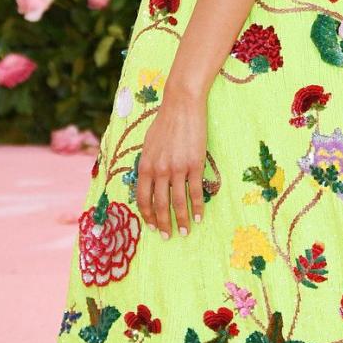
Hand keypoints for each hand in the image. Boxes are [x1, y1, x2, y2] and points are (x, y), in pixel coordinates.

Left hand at [135, 88, 206, 237]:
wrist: (182, 105)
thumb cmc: (165, 122)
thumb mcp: (149, 145)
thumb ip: (148, 164)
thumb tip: (149, 180)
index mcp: (145, 166)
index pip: (143, 198)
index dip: (147, 214)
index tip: (152, 226)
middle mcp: (159, 170)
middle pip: (160, 204)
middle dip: (163, 223)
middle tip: (167, 236)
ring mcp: (177, 169)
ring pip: (178, 202)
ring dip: (181, 220)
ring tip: (185, 232)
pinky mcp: (194, 165)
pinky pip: (195, 192)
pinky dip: (197, 207)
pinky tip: (199, 217)